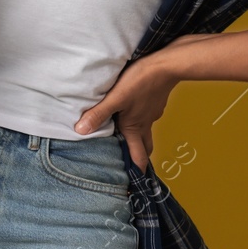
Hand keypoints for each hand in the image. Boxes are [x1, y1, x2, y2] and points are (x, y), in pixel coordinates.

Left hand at [74, 52, 181, 169]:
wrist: (166, 65)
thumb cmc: (140, 82)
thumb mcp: (115, 98)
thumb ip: (98, 114)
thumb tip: (80, 131)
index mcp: (135, 127)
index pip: (139, 156)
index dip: (137, 171)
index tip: (134, 183)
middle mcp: (146, 123)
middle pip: (145, 146)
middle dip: (139, 156)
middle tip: (131, 163)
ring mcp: (153, 112)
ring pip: (146, 130)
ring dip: (138, 136)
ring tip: (126, 135)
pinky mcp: (156, 100)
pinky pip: (148, 114)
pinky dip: (141, 117)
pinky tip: (133, 108)